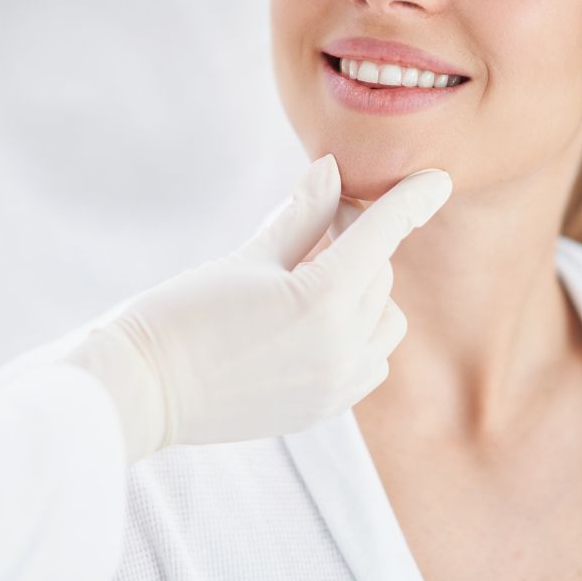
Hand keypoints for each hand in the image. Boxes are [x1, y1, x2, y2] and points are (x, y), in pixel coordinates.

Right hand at [66, 155, 451, 459]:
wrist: (141, 390)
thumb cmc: (182, 314)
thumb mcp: (247, 257)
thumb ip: (300, 217)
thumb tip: (331, 170)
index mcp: (322, 300)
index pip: (384, 236)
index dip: (412, 201)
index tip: (439, 180)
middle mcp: (341, 348)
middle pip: (379, 274)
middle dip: (357, 242)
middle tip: (316, 224)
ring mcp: (335, 386)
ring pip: (384, 320)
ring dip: (362, 292)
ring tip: (308, 280)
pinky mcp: (322, 410)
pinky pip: (370, 362)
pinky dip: (357, 334)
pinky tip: (311, 323)